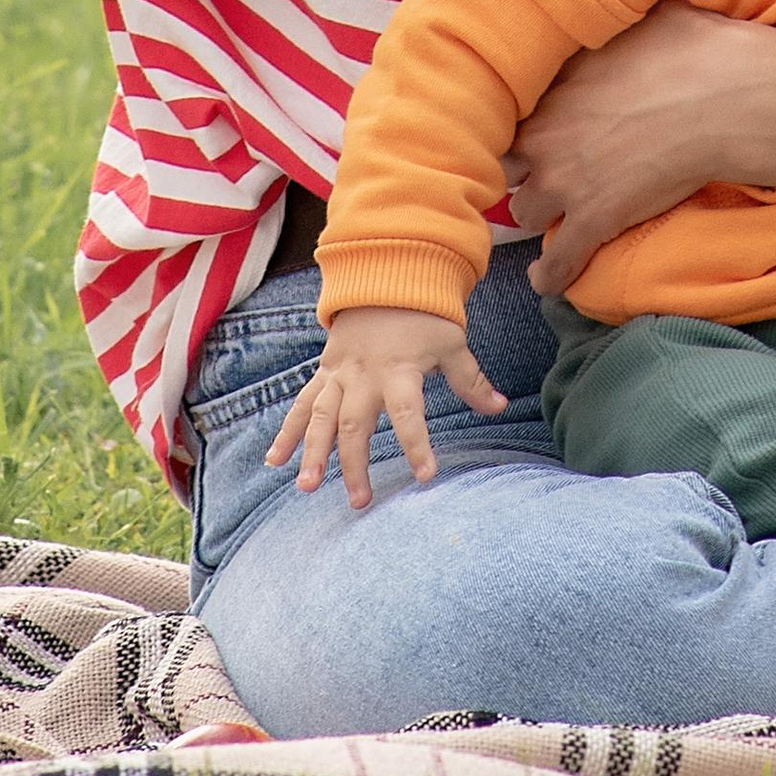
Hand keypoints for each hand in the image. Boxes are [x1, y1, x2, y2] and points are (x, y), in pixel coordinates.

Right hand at [264, 302, 505, 496]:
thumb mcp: (452, 342)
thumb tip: (501, 406)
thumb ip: (471, 380)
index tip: (426, 476)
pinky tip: (274, 460)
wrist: (385, 275)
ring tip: (306, 487)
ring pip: (321, 416)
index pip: (409, 412)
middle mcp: (365, 375)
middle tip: (359, 500)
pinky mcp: (324, 371)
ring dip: (312, 452)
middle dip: (355, 463)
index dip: (417, 443)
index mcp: (400, 369)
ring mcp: (340, 374)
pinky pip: (301, 403)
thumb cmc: (424, 314)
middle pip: (356, 424)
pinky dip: (286, 431)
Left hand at [507, 0, 767, 295]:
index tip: (533, 122)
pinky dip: (550, 275)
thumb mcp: (647, 12)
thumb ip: (617, 13)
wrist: (727, 99)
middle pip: (507, 161)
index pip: (511, 106)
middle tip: (538, 168)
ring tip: (548, 216)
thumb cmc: (695, 47)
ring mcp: (566, 181)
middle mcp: (548, 132)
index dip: (523, 116)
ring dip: (536, 212)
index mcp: (555, 82)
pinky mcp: (593, 221)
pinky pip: (556, 261)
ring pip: (523, 210)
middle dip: (520, 165)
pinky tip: (545, 282)